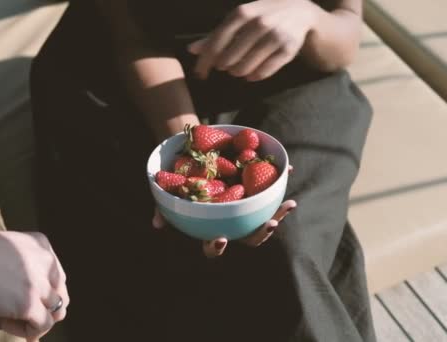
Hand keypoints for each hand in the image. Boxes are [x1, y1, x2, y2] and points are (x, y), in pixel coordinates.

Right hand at [0, 207, 68, 341]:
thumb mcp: (10, 249)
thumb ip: (25, 266)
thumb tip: (26, 295)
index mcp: (43, 247)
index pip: (57, 278)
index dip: (44, 294)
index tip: (23, 302)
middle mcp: (48, 263)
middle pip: (61, 295)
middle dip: (44, 309)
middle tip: (21, 316)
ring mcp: (40, 283)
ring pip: (57, 312)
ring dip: (36, 321)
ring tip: (10, 319)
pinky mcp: (29, 302)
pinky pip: (43, 325)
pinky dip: (29, 331)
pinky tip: (5, 323)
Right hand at [152, 166, 295, 256]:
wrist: (193, 154)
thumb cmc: (180, 181)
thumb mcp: (169, 194)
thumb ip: (164, 208)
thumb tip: (156, 224)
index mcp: (211, 228)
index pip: (212, 246)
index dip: (216, 246)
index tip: (221, 238)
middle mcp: (232, 224)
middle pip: (249, 237)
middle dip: (261, 234)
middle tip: (270, 224)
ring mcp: (245, 210)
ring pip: (264, 218)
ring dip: (278, 214)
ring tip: (289, 204)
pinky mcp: (254, 193)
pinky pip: (269, 192)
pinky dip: (278, 181)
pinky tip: (287, 170)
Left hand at [187, 0, 318, 80]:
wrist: (302, 12)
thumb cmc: (264, 15)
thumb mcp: (240, 18)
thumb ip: (216, 34)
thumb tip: (192, 50)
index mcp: (243, 12)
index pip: (217, 41)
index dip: (205, 60)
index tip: (200, 74)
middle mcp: (259, 22)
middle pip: (229, 58)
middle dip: (224, 66)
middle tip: (226, 66)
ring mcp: (275, 35)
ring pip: (245, 67)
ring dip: (238, 72)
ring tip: (238, 70)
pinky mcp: (288, 49)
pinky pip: (264, 72)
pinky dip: (255, 76)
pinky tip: (252, 75)